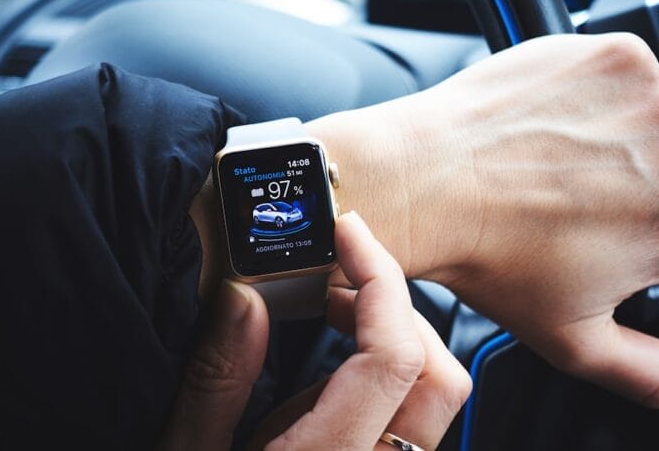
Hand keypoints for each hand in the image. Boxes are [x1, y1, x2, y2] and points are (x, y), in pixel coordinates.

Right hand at [161, 213, 470, 449]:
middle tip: (334, 274)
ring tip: (327, 309)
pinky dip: (380, 373)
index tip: (346, 235)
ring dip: (392, 335)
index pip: (394, 358)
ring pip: (433, 400)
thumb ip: (218, 380)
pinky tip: (324, 364)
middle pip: (440, 375)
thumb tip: (245, 296)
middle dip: (396, 306)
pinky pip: (405, 422)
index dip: (380, 282)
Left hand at [307, 33, 658, 411]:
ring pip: (657, 122)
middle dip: (641, 189)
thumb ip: (654, 373)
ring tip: (552, 159)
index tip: (621, 235)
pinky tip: (549, 120)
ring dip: (620, 136)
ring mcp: (652, 100)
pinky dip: (597, 89)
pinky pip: (628, 72)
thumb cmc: (489, 258)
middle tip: (572, 200)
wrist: (423, 181)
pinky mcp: (615, 55)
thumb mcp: (573, 340)